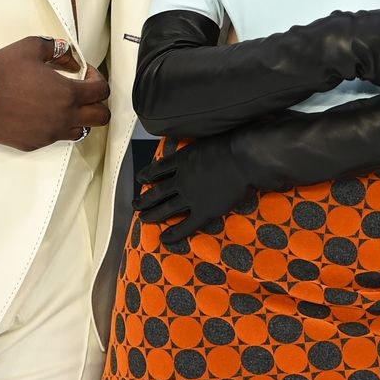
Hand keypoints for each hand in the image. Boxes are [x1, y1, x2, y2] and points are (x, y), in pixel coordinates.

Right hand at [0, 36, 109, 150]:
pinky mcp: (34, 143)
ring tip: (63, 105)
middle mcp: (63, 117)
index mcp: (67, 94)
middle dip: (97, 103)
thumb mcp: (33, 47)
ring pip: (81, 131)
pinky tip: (41, 113)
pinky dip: (55, 126)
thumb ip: (59, 50)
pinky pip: (54, 138)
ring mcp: (49, 133)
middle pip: (101, 117)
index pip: (102, 91)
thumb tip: (72, 60)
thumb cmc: (2, 71)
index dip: (98, 79)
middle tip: (83, 93)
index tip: (85, 74)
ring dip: (79, 118)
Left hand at [136, 135, 252, 246]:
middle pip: (157, 192)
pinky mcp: (203, 212)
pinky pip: (185, 226)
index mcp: (181, 161)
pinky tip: (164, 239)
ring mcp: (190, 198)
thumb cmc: (231, 145)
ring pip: (165, 209)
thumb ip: (193, 148)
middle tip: (135, 205)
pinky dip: (173, 234)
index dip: (147, 175)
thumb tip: (185, 147)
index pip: (157, 170)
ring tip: (143, 219)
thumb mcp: (204, 141)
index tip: (140, 179)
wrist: (244, 159)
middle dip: (144, 200)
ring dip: (152, 215)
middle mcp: (181, 180)